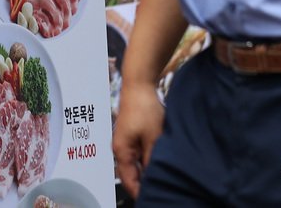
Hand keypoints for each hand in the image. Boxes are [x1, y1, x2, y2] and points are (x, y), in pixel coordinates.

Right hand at [112, 80, 163, 198]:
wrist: (139, 85)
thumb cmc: (144, 108)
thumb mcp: (153, 138)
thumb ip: (151, 160)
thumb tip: (154, 177)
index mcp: (122, 151)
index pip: (130, 182)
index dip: (141, 193)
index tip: (155, 199)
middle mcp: (119, 148)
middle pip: (130, 174)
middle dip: (144, 184)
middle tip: (161, 189)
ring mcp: (124, 141)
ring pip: (134, 165)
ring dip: (145, 172)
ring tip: (161, 177)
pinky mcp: (130, 135)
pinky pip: (136, 155)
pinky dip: (145, 161)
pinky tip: (156, 161)